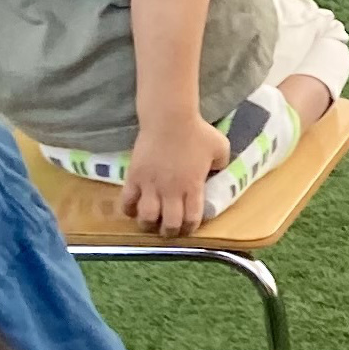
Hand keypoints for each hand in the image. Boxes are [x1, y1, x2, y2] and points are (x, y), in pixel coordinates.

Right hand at [121, 111, 228, 235]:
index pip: (191, 219)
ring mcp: (151, 185)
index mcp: (193, 187)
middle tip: (168, 229)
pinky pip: (127, 201)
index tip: (188, 227)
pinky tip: (133, 210)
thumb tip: (217, 173)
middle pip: (169, 223)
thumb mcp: (220, 148)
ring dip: (148, 224)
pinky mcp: (134, 177)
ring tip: (150, 222)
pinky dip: (128, 209)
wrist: (170, 118)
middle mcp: (171, 191)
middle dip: (170, 231)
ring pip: (146, 216)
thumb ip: (221, 164)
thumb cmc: (197, 131)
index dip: (189, 228)